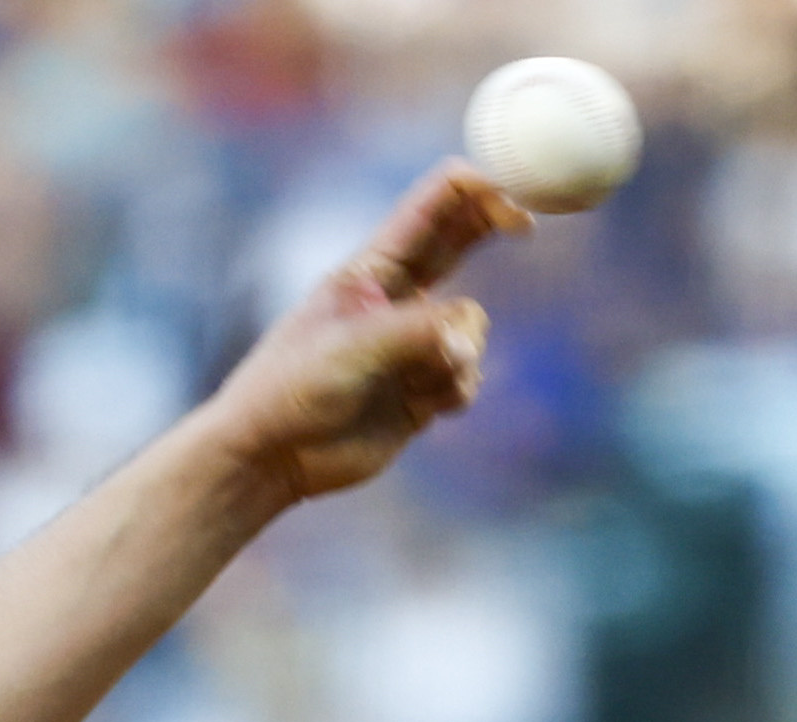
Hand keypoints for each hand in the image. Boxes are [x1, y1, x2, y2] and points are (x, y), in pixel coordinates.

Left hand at [197, 165, 522, 513]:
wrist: (270, 457)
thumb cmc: (292, 388)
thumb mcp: (354, 347)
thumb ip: (418, 332)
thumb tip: (468, 337)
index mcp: (371, 268)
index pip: (432, 205)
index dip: (477, 189)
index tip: (513, 200)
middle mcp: (395, 298)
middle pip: (460, 240)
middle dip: (495, 225)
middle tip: (526, 225)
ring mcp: (410, 343)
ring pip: (470, 327)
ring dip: (463, 350)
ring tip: (429, 376)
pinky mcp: (420, 390)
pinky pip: (465, 375)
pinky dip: (460, 387)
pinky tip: (435, 407)